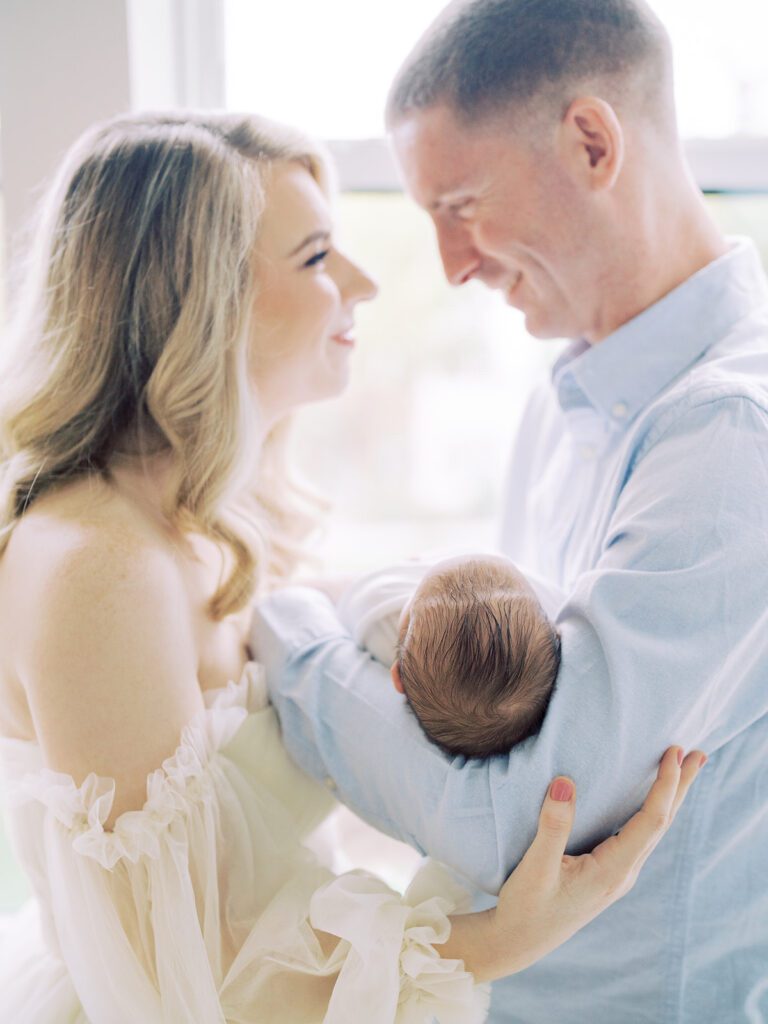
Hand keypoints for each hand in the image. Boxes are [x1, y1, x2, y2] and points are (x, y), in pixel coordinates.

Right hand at [488, 746, 704, 977]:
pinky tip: (649, 802)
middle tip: (699, 754)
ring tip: (683, 770)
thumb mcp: (535, 867)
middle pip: (662, 823)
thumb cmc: (526, 907)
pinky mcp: (606, 873)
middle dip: (681, 787)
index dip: (665, 785)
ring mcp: (617, 874)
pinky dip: (651, 810)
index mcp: (612, 870)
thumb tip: (566, 782)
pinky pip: (639, 835)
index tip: (673, 753)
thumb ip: (552, 826)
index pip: (651, 820)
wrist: (519, 941)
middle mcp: (623, 872)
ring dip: (669, 798)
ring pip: (652, 830)